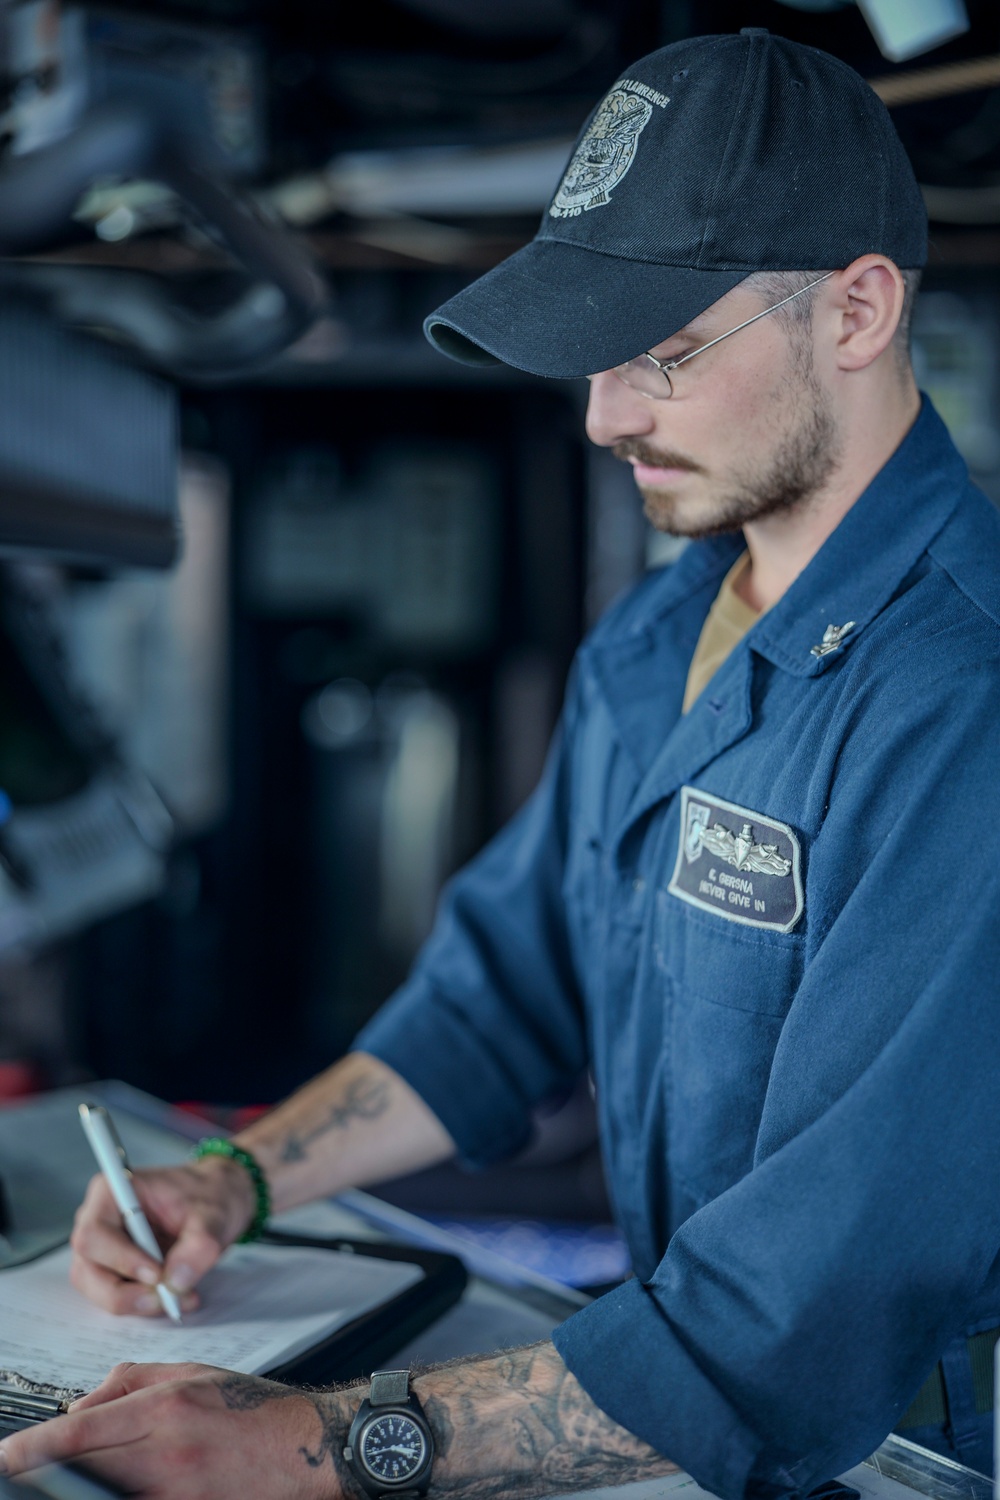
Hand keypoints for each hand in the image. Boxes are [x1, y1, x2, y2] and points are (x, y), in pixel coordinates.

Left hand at [0, 1362, 351, 1499]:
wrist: (309, 1448)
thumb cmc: (252, 1408)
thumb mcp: (193, 1373)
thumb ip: (131, 1381)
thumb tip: (79, 1406)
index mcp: (165, 1407)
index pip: (77, 1433)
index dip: (31, 1450)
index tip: (5, 1458)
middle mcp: (166, 1452)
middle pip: (82, 1474)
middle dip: (42, 1478)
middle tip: (17, 1478)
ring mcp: (177, 1493)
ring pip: (105, 1497)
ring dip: (78, 1492)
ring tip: (58, 1486)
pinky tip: (109, 1493)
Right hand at [69, 1157, 256, 1314]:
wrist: (216, 1199)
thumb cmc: (208, 1196)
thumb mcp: (213, 1216)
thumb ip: (198, 1247)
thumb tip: (175, 1283)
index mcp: (112, 1192)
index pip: (94, 1234)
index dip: (121, 1260)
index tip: (157, 1274)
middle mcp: (98, 1219)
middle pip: (88, 1269)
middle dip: (126, 1293)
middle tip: (167, 1298)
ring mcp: (102, 1247)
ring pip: (98, 1289)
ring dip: (137, 1302)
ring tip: (180, 1297)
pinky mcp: (113, 1268)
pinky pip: (116, 1295)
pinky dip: (145, 1302)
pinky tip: (178, 1296)